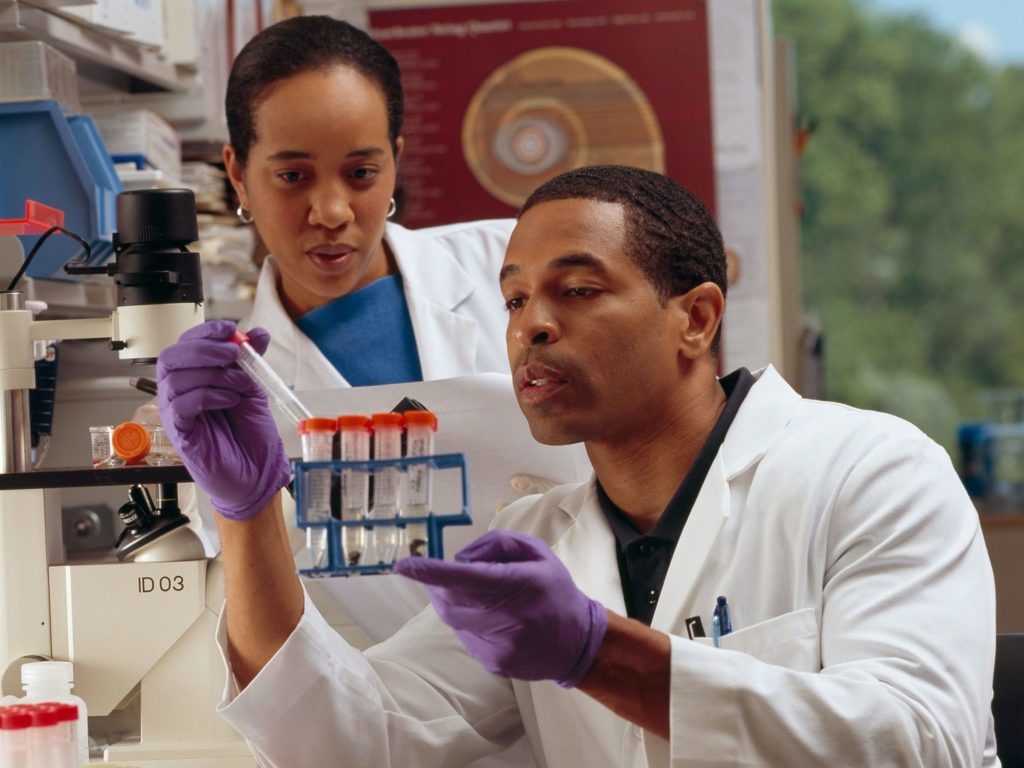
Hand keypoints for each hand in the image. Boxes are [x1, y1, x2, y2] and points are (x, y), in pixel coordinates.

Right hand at [157, 319, 290, 520]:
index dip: (206, 332)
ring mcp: (175, 412)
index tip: (230, 329)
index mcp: (194, 376)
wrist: (257, 471)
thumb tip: (258, 333)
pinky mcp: (179, 432)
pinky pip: (181, 405)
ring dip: (214, 375)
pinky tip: (230, 400)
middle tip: (233, 355)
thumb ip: (252, 361)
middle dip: (204, 349)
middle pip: (172, 357)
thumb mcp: (254, 388)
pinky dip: (208, 396)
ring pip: (176, 379)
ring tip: (241, 385)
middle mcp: (179, 391)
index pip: (187, 343)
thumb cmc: (250, 433)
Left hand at [395, 530, 607, 686]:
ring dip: (455, 603)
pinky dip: (468, 623)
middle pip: (450, 601)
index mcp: (518, 585)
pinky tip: (492, 619)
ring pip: (455, 620)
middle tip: (443, 576)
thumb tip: (461, 557)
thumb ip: (498, 544)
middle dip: (438, 586)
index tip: (404, 565)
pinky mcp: (494, 664)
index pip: (465, 578)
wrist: (579, 643)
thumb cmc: (555, 590)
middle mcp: (508, 618)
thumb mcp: (537, 552)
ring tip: (481, 598)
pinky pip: (466, 637)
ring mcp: (499, 646)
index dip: (431, 572)